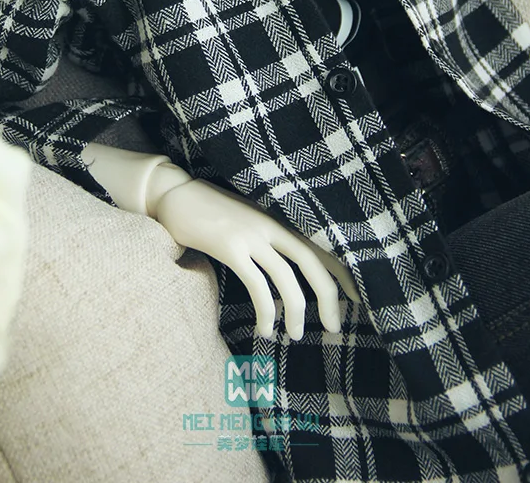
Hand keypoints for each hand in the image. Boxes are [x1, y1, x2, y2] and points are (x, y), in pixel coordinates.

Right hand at [154, 176, 359, 339]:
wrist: (173, 193)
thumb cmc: (207, 211)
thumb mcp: (246, 221)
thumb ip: (266, 239)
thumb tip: (286, 273)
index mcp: (277, 220)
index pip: (320, 244)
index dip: (341, 271)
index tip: (356, 298)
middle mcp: (270, 225)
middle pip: (312, 260)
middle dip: (328, 297)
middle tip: (334, 327)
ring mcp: (251, 234)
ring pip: (287, 277)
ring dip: (295, 311)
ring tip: (294, 336)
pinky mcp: (230, 247)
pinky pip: (257, 285)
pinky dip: (265, 311)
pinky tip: (265, 329)